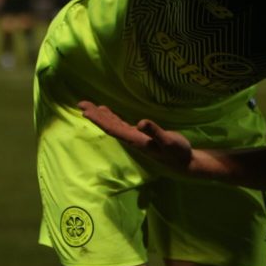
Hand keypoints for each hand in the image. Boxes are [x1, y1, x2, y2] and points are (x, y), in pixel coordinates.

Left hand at [78, 101, 193, 171]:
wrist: (184, 162)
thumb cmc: (177, 152)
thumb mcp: (168, 141)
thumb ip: (155, 132)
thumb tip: (141, 122)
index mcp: (135, 139)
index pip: (112, 128)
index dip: (99, 119)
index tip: (85, 111)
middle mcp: (131, 139)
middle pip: (109, 126)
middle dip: (95, 115)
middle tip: (81, 103)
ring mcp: (135, 138)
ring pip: (113, 125)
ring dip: (101, 116)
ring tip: (89, 106)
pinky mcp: (140, 136)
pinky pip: (121, 125)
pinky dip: (112, 118)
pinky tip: (108, 112)